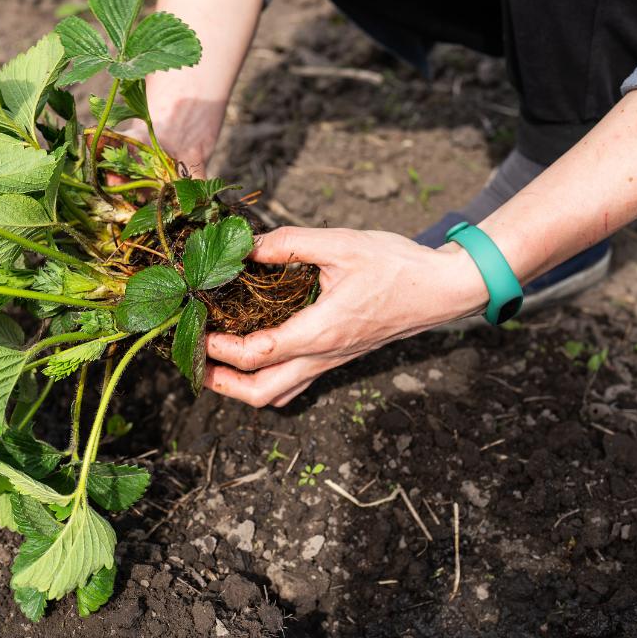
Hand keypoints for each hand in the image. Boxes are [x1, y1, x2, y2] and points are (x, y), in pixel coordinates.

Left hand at [204, 227, 487, 406]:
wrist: (441, 289)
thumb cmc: (396, 264)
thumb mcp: (341, 243)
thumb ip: (290, 243)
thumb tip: (246, 246)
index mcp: (320, 331)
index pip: (257, 353)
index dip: (220, 348)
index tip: (195, 332)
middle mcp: (323, 355)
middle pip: (262, 393)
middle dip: (222, 383)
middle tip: (195, 363)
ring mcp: (331, 362)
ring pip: (278, 394)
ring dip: (242, 386)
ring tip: (215, 365)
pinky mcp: (338, 358)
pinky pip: (296, 384)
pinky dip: (268, 381)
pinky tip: (254, 361)